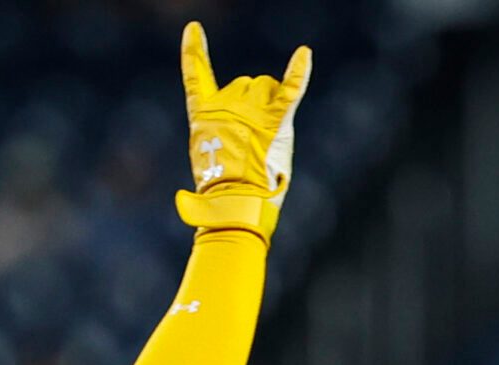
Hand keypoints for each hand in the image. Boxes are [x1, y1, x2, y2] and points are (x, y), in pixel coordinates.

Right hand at [173, 20, 310, 240]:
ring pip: (266, 86)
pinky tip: (304, 53)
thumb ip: (221, 142)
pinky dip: (299, 71)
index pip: (195, 75)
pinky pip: (290, 88)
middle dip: (254, 105)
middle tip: (254, 142)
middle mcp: (223, 103)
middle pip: (245, 84)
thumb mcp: (211, 163)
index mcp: (203, 115)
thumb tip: (235, 142)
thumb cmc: (222, 194)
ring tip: (268, 139)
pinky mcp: (275, 118)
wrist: (232, 201)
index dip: (194, 52)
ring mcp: (249, 109)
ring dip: (272, 105)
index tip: (194, 29)